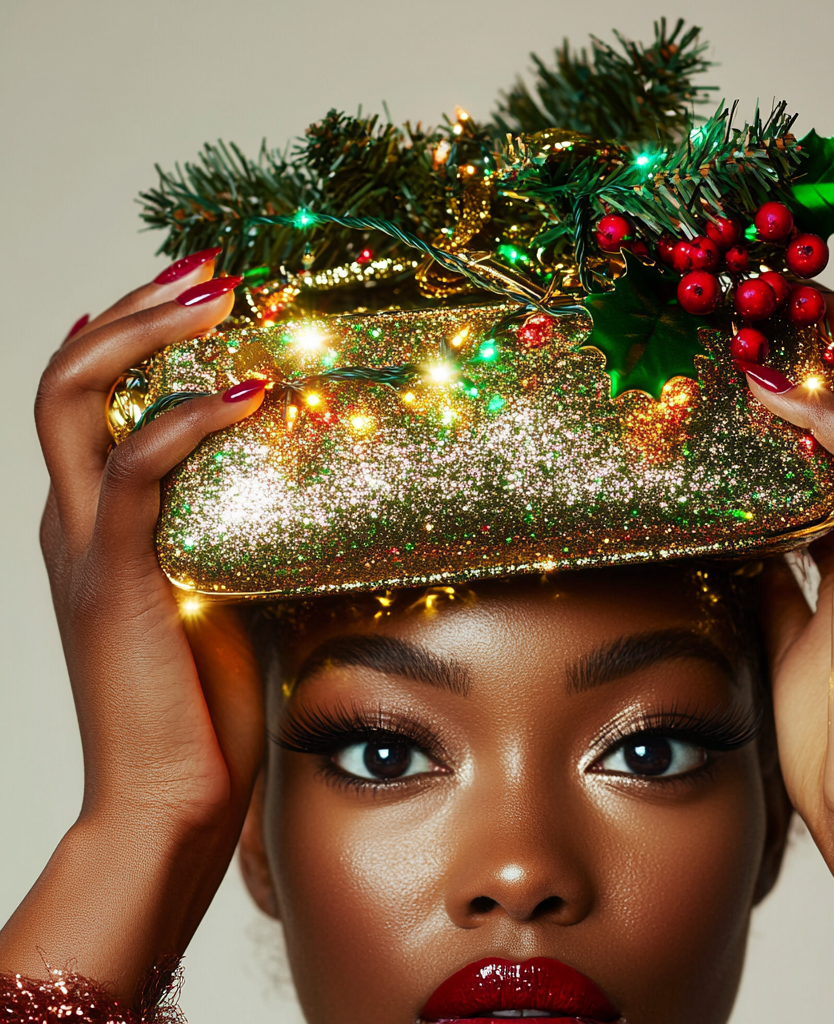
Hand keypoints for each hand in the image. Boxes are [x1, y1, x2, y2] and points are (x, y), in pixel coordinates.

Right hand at [0, 258, 265, 997]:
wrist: (174, 800)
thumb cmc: (210, 704)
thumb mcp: (236, 589)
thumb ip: (254, 528)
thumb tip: (323, 480)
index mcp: (100, 525)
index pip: (90, 401)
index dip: (130, 336)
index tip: (198, 296)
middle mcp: (75, 522)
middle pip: (68, 378)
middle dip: (135, 311)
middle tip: (209, 271)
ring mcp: (86, 547)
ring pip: (77, 400)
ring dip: (148, 334)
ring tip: (220, 295)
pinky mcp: (116, 578)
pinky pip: (136, 472)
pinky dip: (187, 420)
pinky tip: (248, 394)